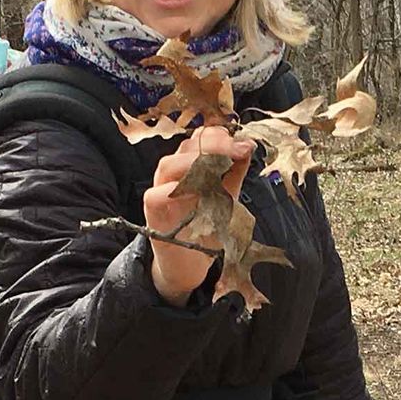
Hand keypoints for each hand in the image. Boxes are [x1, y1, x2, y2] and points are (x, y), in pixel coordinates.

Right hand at [144, 127, 253, 305]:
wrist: (191, 262)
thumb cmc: (206, 226)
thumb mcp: (226, 195)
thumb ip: (235, 172)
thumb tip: (248, 145)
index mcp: (190, 163)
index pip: (202, 137)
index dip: (222, 137)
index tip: (244, 145)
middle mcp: (173, 171)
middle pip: (187, 145)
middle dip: (216, 145)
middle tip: (239, 151)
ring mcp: (160, 188)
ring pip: (170, 164)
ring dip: (197, 163)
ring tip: (222, 167)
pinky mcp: (152, 209)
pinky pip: (159, 194)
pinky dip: (178, 191)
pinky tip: (198, 191)